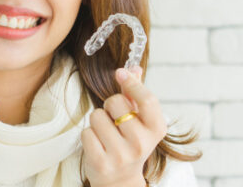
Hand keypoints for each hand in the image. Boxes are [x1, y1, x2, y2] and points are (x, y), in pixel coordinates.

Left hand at [81, 65, 166, 186]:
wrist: (120, 180)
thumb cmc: (130, 143)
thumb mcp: (140, 121)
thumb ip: (136, 94)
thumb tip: (134, 67)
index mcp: (156, 130)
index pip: (147, 100)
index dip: (132, 83)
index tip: (120, 73)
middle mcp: (141, 143)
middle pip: (116, 102)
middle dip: (110, 105)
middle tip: (114, 118)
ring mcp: (121, 155)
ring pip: (97, 116)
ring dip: (97, 121)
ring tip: (106, 134)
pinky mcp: (101, 162)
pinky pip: (86, 132)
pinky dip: (89, 135)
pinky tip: (98, 144)